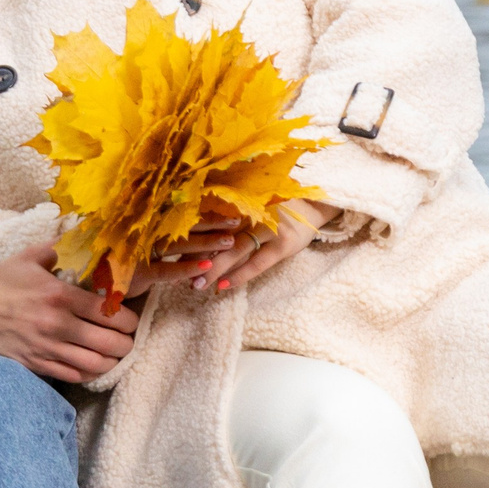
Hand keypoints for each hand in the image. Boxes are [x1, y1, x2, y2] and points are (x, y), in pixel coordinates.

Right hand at [0, 245, 141, 382]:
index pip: (108, 312)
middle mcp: (57, 325)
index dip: (128, 319)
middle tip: (127, 337)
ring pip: (96, 363)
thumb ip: (60, 247)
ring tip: (114, 353)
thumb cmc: (1, 282)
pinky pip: (75, 376)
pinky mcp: (37, 364)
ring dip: (112, 360)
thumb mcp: (30, 257)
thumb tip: (85, 236)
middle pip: (109, 342)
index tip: (129, 318)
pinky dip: (90, 372)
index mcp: (60, 295)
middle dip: (126, 342)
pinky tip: (94, 364)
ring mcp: (47, 348)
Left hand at [187, 199, 340, 294]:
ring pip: (234, 251)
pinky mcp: (283, 244)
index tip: (172, 252)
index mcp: (243, 201)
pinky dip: (239, 275)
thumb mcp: (254, 202)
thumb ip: (231, 212)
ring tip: (196, 285)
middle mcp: (253, 211)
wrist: (316, 203)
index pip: (210, 220)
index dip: (192, 237)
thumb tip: (199, 230)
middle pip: (219, 236)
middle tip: (178, 273)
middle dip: (197, 256)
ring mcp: (269, 228)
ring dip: (214, 269)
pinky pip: (256, 263)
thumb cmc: (280, 204)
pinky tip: (223, 287)